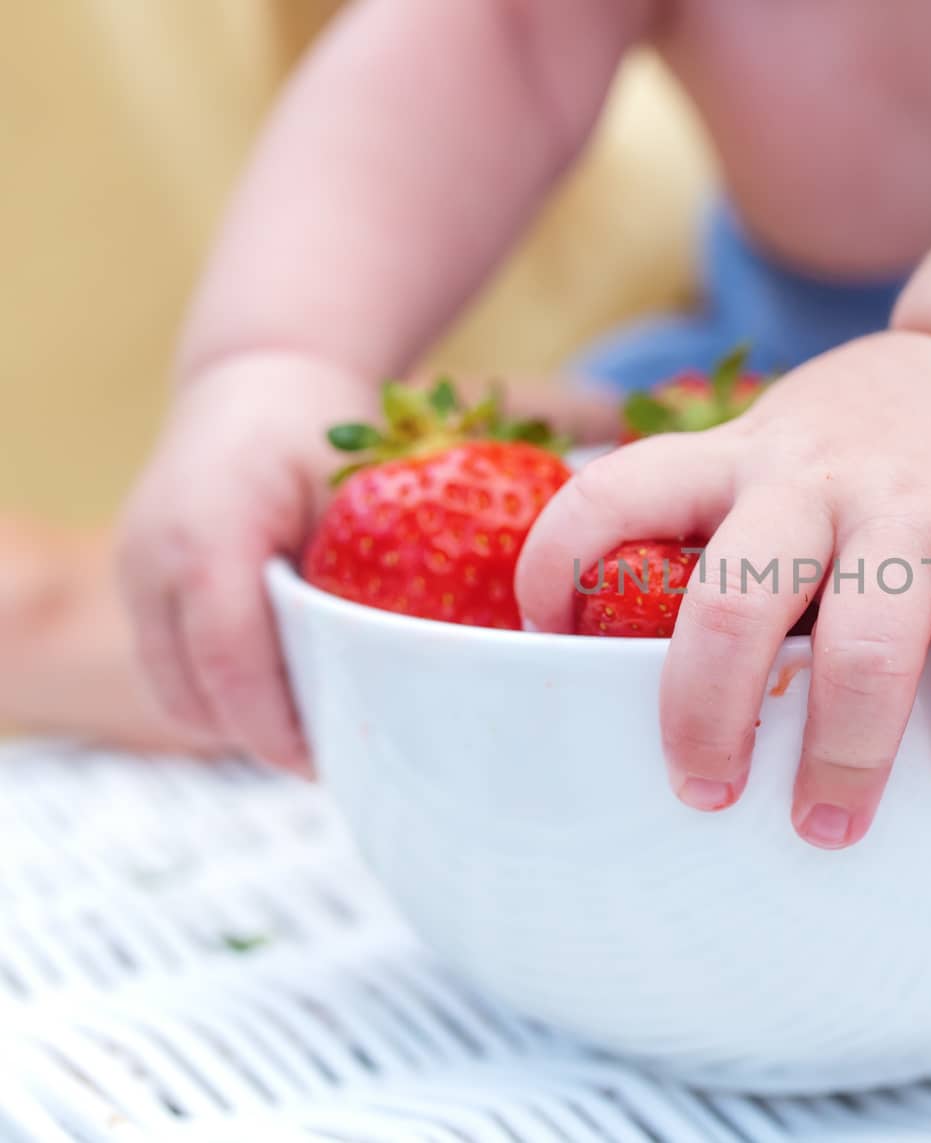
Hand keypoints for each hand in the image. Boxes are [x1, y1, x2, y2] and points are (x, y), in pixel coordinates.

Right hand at [117, 355, 622, 771]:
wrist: (254, 376)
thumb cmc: (322, 425)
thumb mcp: (373, 484)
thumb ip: (406, 556)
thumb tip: (484, 635)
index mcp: (213, 529)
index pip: (232, 655)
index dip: (277, 722)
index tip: (328, 761)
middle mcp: (154, 554)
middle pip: (196, 691)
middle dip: (262, 737)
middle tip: (335, 760)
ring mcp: (134, 570)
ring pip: (175, 692)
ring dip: (239, 724)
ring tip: (314, 736)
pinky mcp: (135, 582)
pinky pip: (170, 669)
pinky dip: (220, 696)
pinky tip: (281, 697)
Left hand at [518, 331, 930, 847]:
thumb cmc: (878, 439)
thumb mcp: (783, 447)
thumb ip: (729, 523)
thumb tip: (653, 659)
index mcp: (742, 458)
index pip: (615, 493)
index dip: (558, 567)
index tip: (549, 636)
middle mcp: (818, 481)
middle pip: (732, 606)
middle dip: (709, 719)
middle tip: (706, 794)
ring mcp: (916, 512)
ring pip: (863, 650)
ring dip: (842, 758)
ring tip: (830, 824)